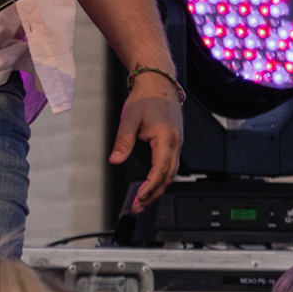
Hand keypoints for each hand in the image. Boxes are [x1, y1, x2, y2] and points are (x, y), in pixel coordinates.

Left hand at [109, 75, 183, 209]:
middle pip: (168, 177)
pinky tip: (152, 186)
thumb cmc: (146, 98)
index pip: (160, 169)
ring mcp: (177, 144)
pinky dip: (162, 179)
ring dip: (158, 189)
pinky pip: (170, 166)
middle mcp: (175, 143)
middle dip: (154, 195)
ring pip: (171, 174)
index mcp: (166, 138)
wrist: (159, 84)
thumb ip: (123, 142)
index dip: (151, 186)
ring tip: (143, 202)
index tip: (140, 197)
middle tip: (138, 207)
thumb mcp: (129, 119)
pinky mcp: (174, 143)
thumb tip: (115, 160)